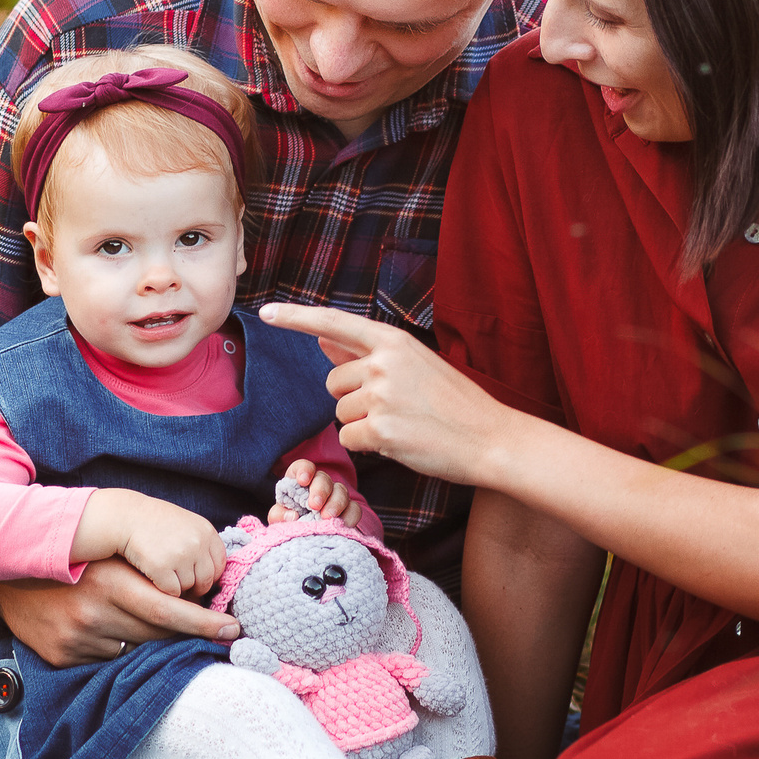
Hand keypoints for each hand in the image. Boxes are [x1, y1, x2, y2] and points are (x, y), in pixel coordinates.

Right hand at [0, 561, 238, 668]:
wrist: (5, 573)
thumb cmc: (74, 557)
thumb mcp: (110, 553)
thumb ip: (150, 569)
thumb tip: (200, 592)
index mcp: (111, 581)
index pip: (170, 611)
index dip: (205, 623)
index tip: (232, 629)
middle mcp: (94, 613)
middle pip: (158, 636)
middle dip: (186, 634)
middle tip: (213, 631)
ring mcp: (78, 639)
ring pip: (137, 651)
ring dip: (153, 642)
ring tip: (153, 625)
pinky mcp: (64, 656)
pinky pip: (110, 659)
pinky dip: (121, 648)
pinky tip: (114, 631)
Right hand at [79, 491, 226, 597]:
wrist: (125, 516)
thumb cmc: (154, 524)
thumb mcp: (186, 527)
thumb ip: (203, 547)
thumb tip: (215, 580)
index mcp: (206, 531)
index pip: (220, 566)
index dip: (208, 577)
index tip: (197, 580)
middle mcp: (197, 542)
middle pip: (206, 581)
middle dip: (194, 587)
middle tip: (178, 582)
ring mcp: (181, 554)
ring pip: (188, 588)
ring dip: (177, 587)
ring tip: (163, 572)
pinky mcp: (162, 566)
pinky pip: (171, 592)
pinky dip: (162, 589)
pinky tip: (152, 575)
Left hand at [259, 304, 514, 483]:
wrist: (491, 438)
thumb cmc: (454, 402)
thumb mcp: (414, 365)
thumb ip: (365, 352)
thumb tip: (322, 339)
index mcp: (394, 341)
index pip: (335, 323)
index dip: (296, 317)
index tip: (266, 312)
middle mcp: (384, 363)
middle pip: (333, 383)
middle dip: (353, 399)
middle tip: (396, 408)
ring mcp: (382, 397)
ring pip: (340, 414)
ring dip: (362, 425)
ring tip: (404, 424)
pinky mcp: (381, 431)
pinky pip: (349, 439)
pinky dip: (368, 446)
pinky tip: (401, 442)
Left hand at [266, 458, 362, 526]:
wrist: (304, 534)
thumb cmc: (289, 520)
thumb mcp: (278, 517)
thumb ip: (279, 515)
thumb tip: (292, 516)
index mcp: (300, 480)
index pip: (304, 466)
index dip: (304, 470)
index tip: (302, 480)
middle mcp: (320, 484)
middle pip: (323, 478)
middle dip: (320, 490)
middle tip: (314, 505)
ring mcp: (336, 496)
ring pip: (341, 491)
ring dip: (336, 503)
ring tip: (328, 517)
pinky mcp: (348, 510)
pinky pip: (354, 509)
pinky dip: (350, 516)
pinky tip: (343, 525)